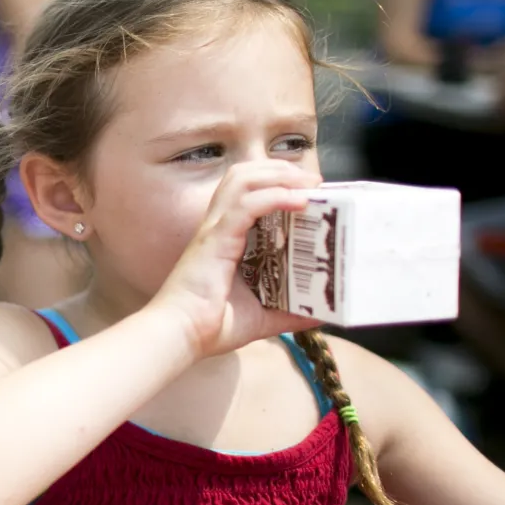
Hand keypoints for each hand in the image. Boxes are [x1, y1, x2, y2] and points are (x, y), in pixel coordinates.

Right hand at [146, 161, 325, 358]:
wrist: (181, 336)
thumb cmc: (211, 326)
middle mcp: (218, 226)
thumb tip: (323, 313)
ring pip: (243, 179)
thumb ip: (291, 312)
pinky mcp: (216, 239)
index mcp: (225, 237)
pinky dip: (275, 196)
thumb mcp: (263, 316)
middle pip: (245, 174)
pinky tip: (299, 201)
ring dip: (279, 175)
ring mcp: (215, 229)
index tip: (311, 191)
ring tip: (308, 184)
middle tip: (313, 181)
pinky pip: (247, 204)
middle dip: (281, 169)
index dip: (279, 183)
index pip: (250, 192)